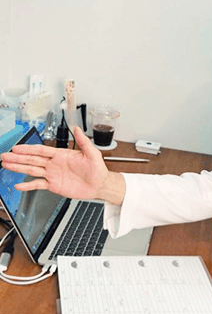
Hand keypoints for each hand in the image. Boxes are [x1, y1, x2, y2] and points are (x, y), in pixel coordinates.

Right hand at [0, 126, 115, 201]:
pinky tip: (19, 185)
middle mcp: (54, 164)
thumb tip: (77, 128)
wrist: (100, 184)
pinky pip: (38, 184)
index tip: (17, 147)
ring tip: (6, 165)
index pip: (41, 150)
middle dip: (18, 157)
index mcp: (61, 154)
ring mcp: (53, 174)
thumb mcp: (92, 153)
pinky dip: (28, 185)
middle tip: (5, 155)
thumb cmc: (97, 169)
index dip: (28, 149)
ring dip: (19, 167)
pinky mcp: (54, 185)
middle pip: (32, 159)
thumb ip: (84, 141)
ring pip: (32, 170)